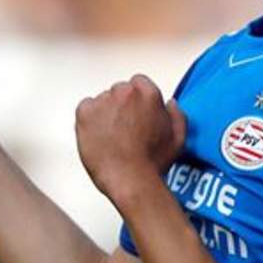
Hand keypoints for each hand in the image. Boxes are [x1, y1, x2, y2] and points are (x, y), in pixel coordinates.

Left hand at [76, 75, 186, 200]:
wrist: (130, 180)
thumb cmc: (152, 162)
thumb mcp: (178, 138)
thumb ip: (177, 114)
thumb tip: (170, 104)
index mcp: (148, 93)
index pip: (139, 82)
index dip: (138, 101)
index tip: (136, 113)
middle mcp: (125, 92)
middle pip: (120, 91)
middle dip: (121, 106)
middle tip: (124, 129)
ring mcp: (103, 101)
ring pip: (102, 100)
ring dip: (106, 113)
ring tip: (111, 137)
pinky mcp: (85, 113)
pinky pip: (85, 108)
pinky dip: (89, 119)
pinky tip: (99, 136)